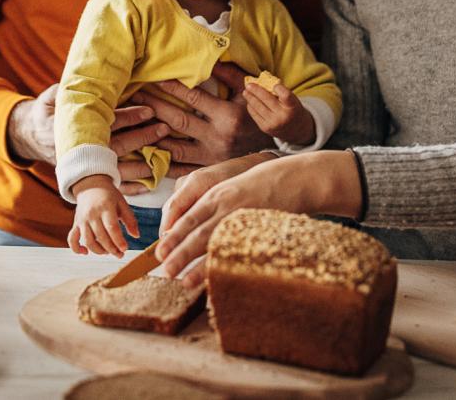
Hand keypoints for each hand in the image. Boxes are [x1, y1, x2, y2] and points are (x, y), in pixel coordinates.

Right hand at [10, 85, 172, 170]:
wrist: (27, 135)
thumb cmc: (46, 109)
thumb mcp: (53, 94)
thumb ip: (71, 88)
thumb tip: (92, 74)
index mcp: (68, 126)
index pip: (105, 120)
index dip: (128, 116)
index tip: (150, 109)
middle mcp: (75, 149)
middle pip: (115, 145)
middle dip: (142, 137)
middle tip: (165, 128)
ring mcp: (79, 167)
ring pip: (115, 168)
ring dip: (142, 164)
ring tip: (166, 157)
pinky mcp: (83, 179)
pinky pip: (109, 186)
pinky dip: (129, 187)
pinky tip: (149, 183)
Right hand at [69, 178, 133, 256]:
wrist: (91, 186)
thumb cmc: (109, 196)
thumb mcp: (122, 203)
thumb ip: (130, 219)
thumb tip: (136, 235)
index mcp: (105, 207)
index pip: (112, 227)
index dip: (118, 240)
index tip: (125, 249)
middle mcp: (92, 214)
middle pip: (101, 237)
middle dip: (112, 249)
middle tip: (120, 254)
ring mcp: (82, 220)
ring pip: (88, 241)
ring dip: (99, 251)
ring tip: (108, 252)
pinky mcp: (76, 224)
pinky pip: (72, 239)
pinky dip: (77, 249)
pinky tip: (86, 253)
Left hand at [133, 63, 271, 166]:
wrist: (272, 147)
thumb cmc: (256, 114)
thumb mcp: (247, 91)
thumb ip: (229, 74)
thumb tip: (209, 58)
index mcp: (228, 116)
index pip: (194, 99)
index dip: (173, 88)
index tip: (155, 78)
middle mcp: (217, 138)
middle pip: (178, 121)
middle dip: (155, 106)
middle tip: (135, 94)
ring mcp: (211, 157)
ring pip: (174, 148)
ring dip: (152, 135)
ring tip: (134, 122)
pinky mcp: (208, 170)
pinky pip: (180, 169)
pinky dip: (162, 162)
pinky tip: (145, 153)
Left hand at [157, 150, 361, 287]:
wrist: (295, 178)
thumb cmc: (262, 187)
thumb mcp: (233, 191)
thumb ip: (214, 208)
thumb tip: (194, 235)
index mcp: (216, 193)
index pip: (187, 213)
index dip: (172, 232)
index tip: (159, 249)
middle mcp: (224, 201)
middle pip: (193, 227)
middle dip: (175, 248)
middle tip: (161, 266)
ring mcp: (239, 214)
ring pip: (207, 239)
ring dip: (188, 258)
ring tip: (173, 275)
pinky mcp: (254, 226)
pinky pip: (230, 248)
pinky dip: (216, 263)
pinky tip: (206, 276)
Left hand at [244, 82, 313, 145]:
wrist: (297, 130)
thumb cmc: (292, 109)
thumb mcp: (293, 101)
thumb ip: (281, 92)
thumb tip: (262, 82)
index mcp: (293, 106)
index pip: (286, 96)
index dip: (279, 89)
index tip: (274, 85)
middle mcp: (283, 116)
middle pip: (267, 99)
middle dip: (256, 90)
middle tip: (249, 85)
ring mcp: (274, 123)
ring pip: (258, 107)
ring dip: (250, 98)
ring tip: (245, 92)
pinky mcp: (266, 128)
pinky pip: (255, 115)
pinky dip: (251, 107)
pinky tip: (249, 102)